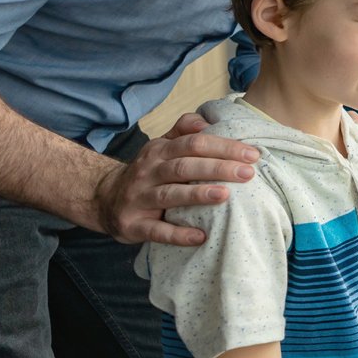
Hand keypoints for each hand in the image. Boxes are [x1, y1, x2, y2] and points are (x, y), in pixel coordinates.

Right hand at [94, 112, 258, 245]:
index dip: (223, 147)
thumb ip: (183, 131)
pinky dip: (179, 235)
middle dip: (218, 168)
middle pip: (184, 166)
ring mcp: (139, 199)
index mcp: (159, 151)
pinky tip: (201, 237)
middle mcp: (148, 172)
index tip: (252, 154)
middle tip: (248, 173)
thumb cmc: (147, 172)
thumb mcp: (160, 147)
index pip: (193, 143)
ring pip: (170, 195)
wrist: (104, 199)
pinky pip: (157, 231)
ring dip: (198, 195)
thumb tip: (206, 120)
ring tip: (225, 195)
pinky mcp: (134, 225)